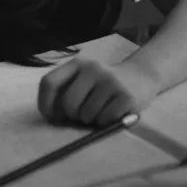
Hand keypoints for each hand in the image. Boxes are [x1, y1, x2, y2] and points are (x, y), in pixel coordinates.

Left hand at [37, 59, 159, 126]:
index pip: (49, 82)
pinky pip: (105, 119)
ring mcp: (111, 81)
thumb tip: (52, 115)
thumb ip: (66, 90)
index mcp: (77, 63)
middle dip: (73, 115)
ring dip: (91, 120)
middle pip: (68, 102)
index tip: (51, 117)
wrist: (141, 76)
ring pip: (87, 114)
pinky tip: (113, 113)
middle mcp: (93, 68)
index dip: (45, 103)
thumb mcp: (83, 79)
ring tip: (101, 111)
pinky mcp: (126, 96)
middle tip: (83, 115)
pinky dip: (106, 122)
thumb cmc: (103, 84)